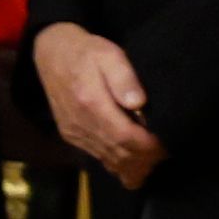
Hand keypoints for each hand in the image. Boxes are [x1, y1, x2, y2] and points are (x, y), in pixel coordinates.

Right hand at [38, 22, 165, 185]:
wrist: (51, 53)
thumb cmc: (87, 52)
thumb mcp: (109, 54)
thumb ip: (124, 77)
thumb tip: (138, 103)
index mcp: (91, 102)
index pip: (124, 136)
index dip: (148, 147)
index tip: (166, 147)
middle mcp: (80, 121)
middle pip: (117, 153)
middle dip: (143, 161)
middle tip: (164, 158)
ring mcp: (73, 130)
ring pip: (106, 158)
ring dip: (131, 167)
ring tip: (152, 164)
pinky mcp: (69, 133)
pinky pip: (96, 155)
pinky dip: (115, 163)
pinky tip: (130, 165)